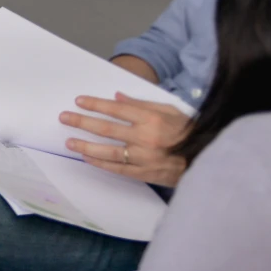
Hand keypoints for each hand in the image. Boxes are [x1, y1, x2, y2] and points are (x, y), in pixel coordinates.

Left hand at [60, 91, 192, 185]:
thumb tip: (117, 97)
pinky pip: (118, 168)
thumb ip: (142, 104)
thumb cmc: (188, 130)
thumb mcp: (169, 110)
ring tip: (69, 142)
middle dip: (83, 122)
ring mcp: (144, 157)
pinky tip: (87, 159)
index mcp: (151, 119)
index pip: (116, 109)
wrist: (206, 157)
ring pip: (108, 151)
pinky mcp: (144, 173)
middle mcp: (145, 137)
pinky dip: (101, 163)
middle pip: (107, 129)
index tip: (79, 101)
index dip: (96, 104)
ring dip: (86, 146)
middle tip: (65, 118)